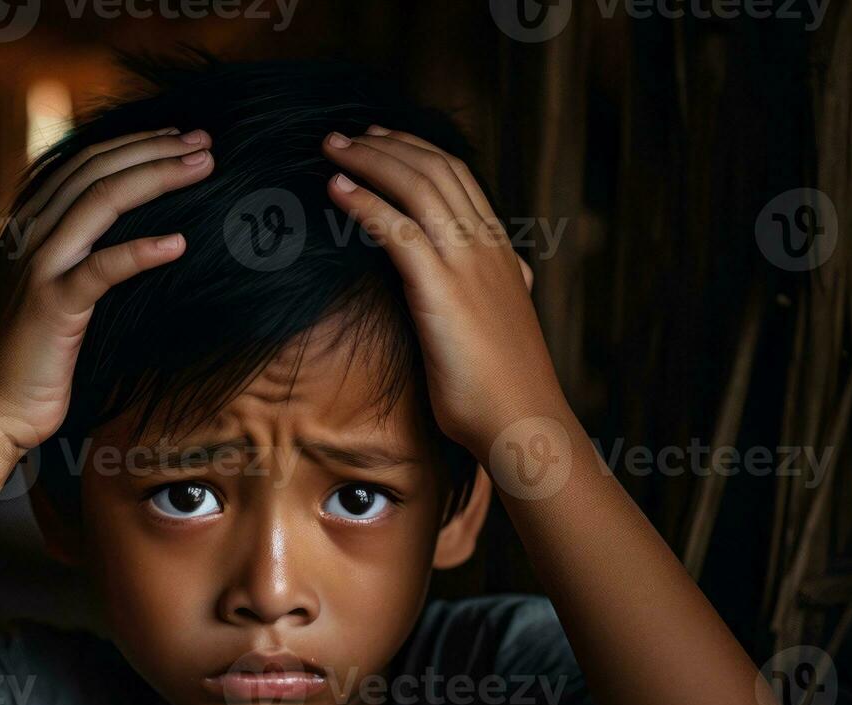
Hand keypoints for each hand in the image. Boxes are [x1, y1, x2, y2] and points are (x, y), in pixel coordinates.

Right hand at [0, 128, 214, 449]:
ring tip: (203, 169)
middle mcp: (29, 233)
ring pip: (101, 202)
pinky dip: (142, 251)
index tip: (183, 136)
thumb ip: (85, 251)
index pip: (87, 160)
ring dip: (157, 178)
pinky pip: (103, 268)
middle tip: (206, 142)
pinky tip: (180, 243)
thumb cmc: (40, 352)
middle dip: (156, 150)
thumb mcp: (60, 288)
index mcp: (30, 222)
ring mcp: (38, 266)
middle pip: (98, 170)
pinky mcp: (52, 306)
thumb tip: (145, 229)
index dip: (137, 142)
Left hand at [321, 125, 562, 458]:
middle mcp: (486, 245)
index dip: (415, 150)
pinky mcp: (441, 288)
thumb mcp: (505, 322)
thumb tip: (514, 274)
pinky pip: (397, 230)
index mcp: (501, 249)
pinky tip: (335, 191)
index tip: (380, 140)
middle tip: (343, 137)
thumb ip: (503, 290)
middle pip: (434, 169)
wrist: (520, 419)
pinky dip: (363, 203)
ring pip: (415, 186)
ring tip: (331, 150)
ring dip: (368, 161)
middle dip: (385, 144)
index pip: (457, 176)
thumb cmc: (503, 385)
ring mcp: (467, 262)